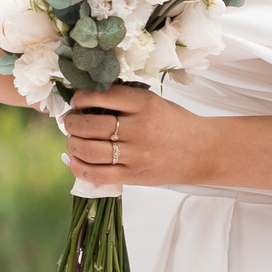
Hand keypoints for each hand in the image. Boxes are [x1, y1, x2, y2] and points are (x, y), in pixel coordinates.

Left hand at [61, 86, 214, 189]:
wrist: (202, 151)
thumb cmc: (174, 123)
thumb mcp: (153, 102)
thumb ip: (124, 100)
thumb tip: (85, 99)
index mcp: (144, 104)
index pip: (102, 96)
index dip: (81, 98)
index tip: (76, 100)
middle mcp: (140, 129)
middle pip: (90, 126)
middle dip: (71, 123)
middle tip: (69, 121)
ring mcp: (137, 155)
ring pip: (90, 151)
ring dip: (73, 144)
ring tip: (72, 139)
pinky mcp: (135, 176)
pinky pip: (99, 175)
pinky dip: (80, 168)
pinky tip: (75, 160)